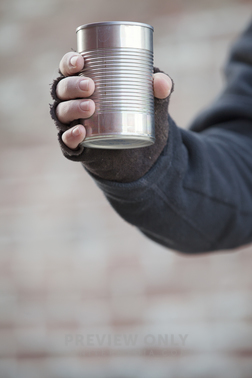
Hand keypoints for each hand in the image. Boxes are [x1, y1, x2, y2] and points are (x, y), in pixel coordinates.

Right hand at [55, 52, 172, 148]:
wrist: (135, 147)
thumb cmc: (136, 111)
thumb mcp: (150, 98)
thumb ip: (159, 88)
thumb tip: (162, 83)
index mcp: (84, 82)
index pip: (67, 69)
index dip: (68, 63)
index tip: (80, 61)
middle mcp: (72, 101)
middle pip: (62, 89)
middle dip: (72, 85)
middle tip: (90, 86)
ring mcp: (73, 123)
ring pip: (62, 113)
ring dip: (71, 108)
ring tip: (89, 107)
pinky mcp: (77, 144)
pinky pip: (67, 141)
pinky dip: (71, 136)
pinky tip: (80, 131)